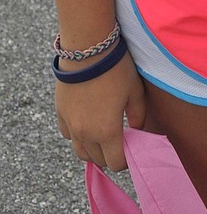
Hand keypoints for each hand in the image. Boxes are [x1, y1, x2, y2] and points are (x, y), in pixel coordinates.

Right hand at [55, 52, 145, 169]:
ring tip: (103, 137)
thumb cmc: (116, 70)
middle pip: (98, 160)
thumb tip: (138, 130)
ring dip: (93, 150)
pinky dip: (78, 136)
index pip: (116, 163)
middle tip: (120, 142)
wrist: (88, 50)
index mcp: (107, 132)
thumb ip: (139, 116)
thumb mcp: (135, 92)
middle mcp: (86, 134)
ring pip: (81, 152)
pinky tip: (87, 123)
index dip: (126, 160)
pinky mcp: (60, 114)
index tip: (132, 150)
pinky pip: (68, 135)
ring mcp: (71, 126)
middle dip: (110, 156)